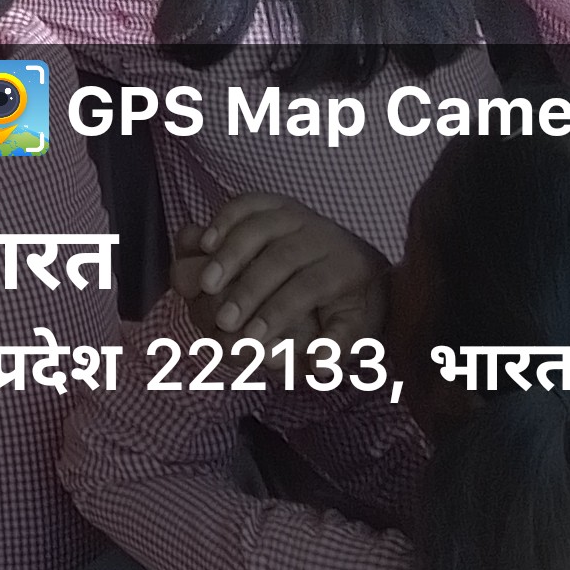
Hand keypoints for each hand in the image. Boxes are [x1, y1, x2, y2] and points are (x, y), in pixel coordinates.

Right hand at [175, 194, 385, 343]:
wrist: (365, 262)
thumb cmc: (354, 304)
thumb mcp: (360, 331)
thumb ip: (338, 348)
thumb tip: (320, 366)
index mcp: (347, 266)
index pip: (308, 288)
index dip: (277, 313)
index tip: (251, 339)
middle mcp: (322, 234)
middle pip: (280, 258)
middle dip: (248, 289)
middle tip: (224, 319)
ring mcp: (297, 214)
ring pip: (258, 226)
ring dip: (228, 254)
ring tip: (206, 285)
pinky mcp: (276, 203)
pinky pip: (246, 204)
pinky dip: (223, 220)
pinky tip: (205, 244)